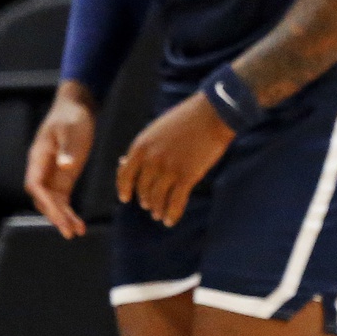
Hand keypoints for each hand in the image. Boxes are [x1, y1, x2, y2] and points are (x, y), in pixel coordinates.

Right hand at [26, 82, 96, 238]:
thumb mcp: (70, 130)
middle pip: (43, 198)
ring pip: (52, 202)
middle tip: (69, 231)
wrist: (76, 108)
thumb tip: (65, 165)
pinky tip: (78, 224)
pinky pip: (62, 199)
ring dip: (62, 217)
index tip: (57, 213)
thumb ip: (67, 149)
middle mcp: (42, 170)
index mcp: (38, 158)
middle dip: (55, 215)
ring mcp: (52, 174)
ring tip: (76, 232)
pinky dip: (68, 211)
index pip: (35, 185)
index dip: (44, 201)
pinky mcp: (64, 176)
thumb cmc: (71, 117)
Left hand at [116, 92, 233, 226]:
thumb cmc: (186, 118)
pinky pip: (175, 202)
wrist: (212, 113)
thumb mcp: (157, 129)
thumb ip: (144, 147)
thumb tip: (126, 163)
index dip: (124, 189)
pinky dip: (172, 215)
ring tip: (159, 215)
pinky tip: (170, 221)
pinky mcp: (187, 176)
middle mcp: (151, 160)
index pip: (124, 175)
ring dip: (157, 209)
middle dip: (145, 200)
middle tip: (149, 206)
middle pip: (143, 189)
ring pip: (157, 198)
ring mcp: (169, 169)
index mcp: (141, 147)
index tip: (125, 198)